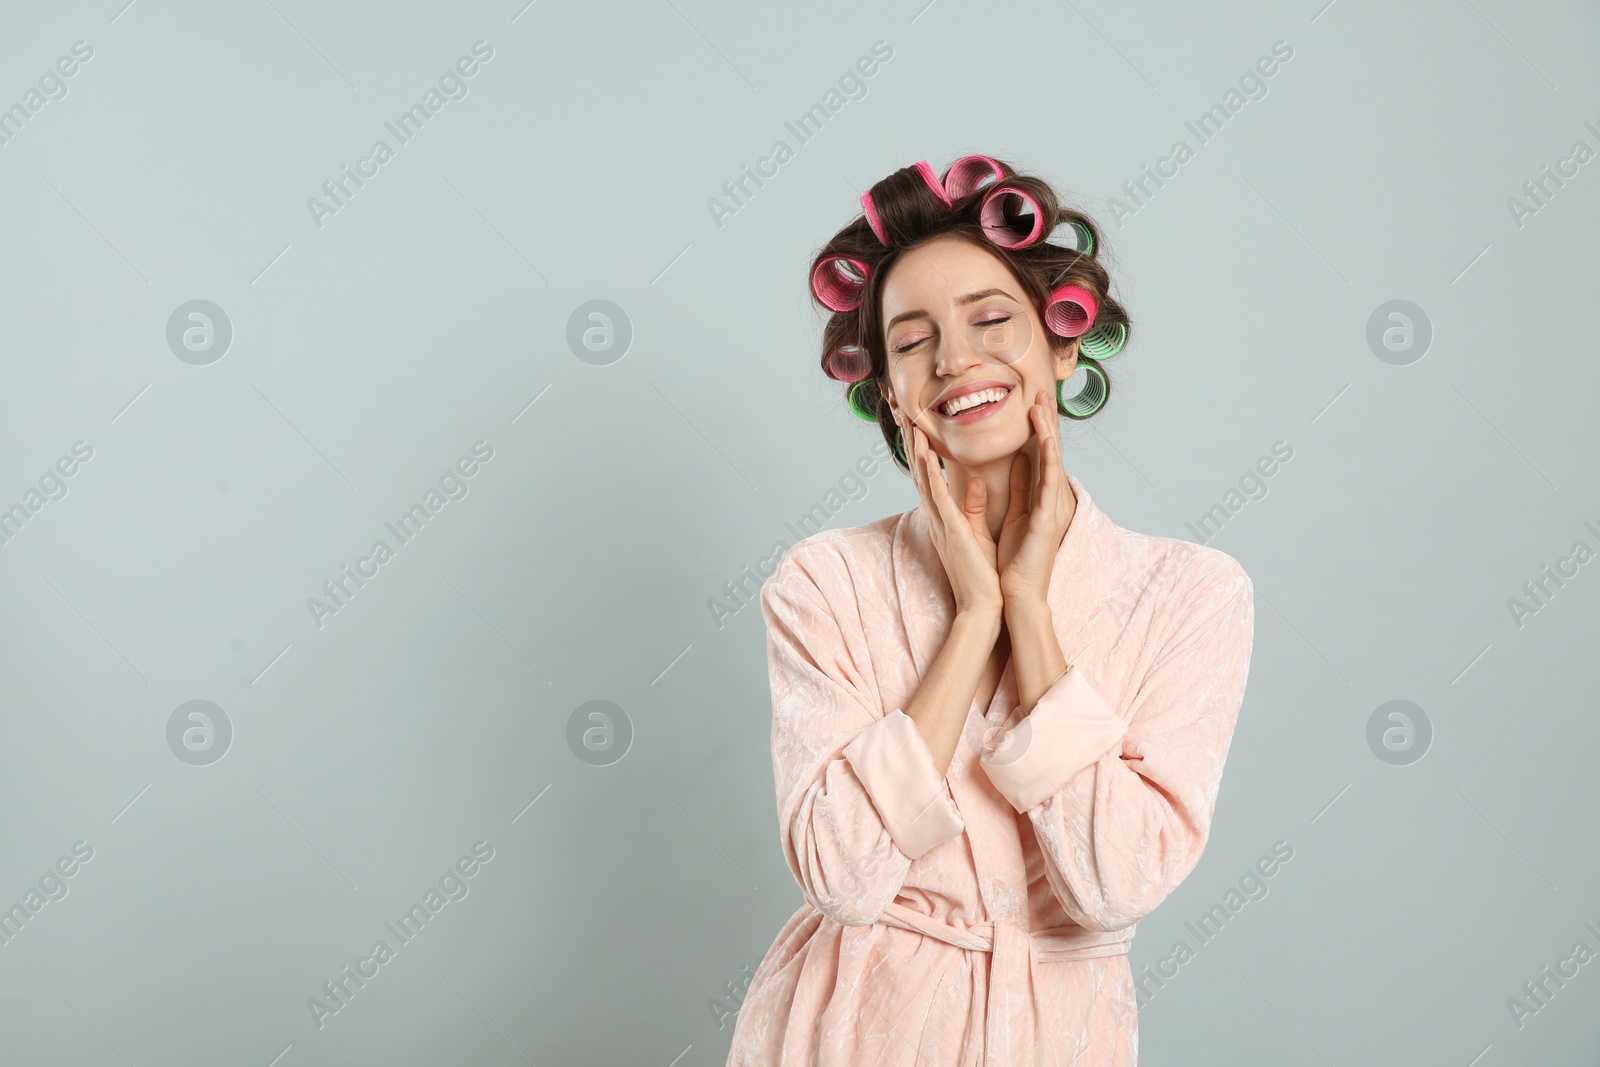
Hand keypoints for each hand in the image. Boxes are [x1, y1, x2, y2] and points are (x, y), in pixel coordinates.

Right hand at [896, 408, 1003, 618]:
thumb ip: (972, 506)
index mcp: (943, 518)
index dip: (920, 451)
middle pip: (919, 472)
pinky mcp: (949, 528)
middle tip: (903, 413)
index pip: (928, 478)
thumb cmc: (982, 574)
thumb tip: (973, 481)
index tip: (916, 425)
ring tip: (908, 421)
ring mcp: (939, 522)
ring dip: (914, 448)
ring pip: (922, 477)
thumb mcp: (977, 532)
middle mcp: (936, 517)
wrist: (983, 605)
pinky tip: (923, 449)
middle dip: (911, 442)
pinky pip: (936, 493)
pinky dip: (928, 469)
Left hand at [995, 389, 1074, 610]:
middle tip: (1043, 389)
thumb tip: (1022, 458)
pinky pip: (1047, 484)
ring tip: (1043, 403)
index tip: (1033, 398)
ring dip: (1047, 430)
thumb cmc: (1014, 558)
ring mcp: (1052, 508)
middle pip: (1050, 450)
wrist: (1014, 593)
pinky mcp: (1047, 520)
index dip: (1039, 426)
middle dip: (1046, 419)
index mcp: (1041, 496)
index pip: (1041, 453)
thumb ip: (1020, 485)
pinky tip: (1045, 438)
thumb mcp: (1015, 512)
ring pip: (1052, 461)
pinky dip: (1047, 459)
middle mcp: (1050, 498)